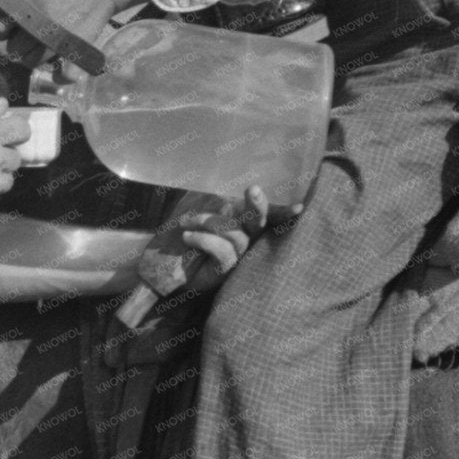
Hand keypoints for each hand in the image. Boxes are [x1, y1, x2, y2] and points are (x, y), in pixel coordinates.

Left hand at [0, 0, 143, 70]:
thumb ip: (3, 9)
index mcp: (27, 6)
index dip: (2, 30)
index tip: (10, 26)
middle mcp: (39, 24)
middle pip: (13, 51)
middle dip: (17, 45)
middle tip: (30, 35)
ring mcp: (57, 39)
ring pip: (33, 63)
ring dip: (35, 58)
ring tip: (45, 46)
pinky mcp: (76, 49)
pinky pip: (65, 75)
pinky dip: (62, 77)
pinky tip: (61, 70)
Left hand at [135, 184, 303, 297]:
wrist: (158, 261)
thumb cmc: (179, 232)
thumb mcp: (193, 206)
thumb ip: (213, 197)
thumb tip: (228, 189)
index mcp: (239, 219)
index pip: (264, 213)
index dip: (282, 211)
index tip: (300, 207)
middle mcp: (243, 237)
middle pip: (259, 222)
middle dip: (258, 206)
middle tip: (253, 190)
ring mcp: (236, 255)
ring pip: (236, 234)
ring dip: (209, 222)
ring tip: (187, 222)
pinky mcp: (225, 270)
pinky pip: (224, 250)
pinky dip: (205, 239)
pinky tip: (188, 236)